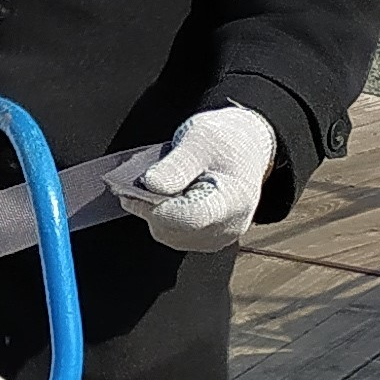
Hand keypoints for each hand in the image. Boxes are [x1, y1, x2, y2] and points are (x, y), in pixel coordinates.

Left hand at [128, 106, 277, 251]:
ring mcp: (217, 237)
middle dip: (150, 205)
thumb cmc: (224, 141)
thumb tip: (150, 185)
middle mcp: (229, 227)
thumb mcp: (199, 139)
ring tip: (160, 184)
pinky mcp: (205, 240)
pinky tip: (166, 195)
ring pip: (167, 233)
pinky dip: (160, 215)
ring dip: (153, 210)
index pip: (190, 217)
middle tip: (143, 179)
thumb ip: (177, 164)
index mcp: (234, 201)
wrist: (244, 150)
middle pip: (173, 228)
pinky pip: (171, 233)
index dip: (157, 207)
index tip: (135, 191)